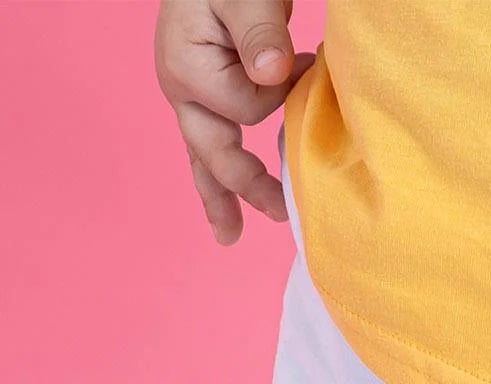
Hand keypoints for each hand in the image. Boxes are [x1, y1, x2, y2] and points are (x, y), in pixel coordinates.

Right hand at [155, 0, 313, 244]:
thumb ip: (259, 31)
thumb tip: (274, 72)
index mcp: (187, 68)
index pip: (246, 109)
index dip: (280, 96)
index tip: (302, 62)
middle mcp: (179, 89)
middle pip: (214, 153)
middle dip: (247, 187)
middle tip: (284, 213)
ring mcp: (187, 98)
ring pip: (205, 159)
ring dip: (223, 197)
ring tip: (230, 237)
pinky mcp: (199, 98)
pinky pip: (208, 149)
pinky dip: (222, 179)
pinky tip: (228, 212)